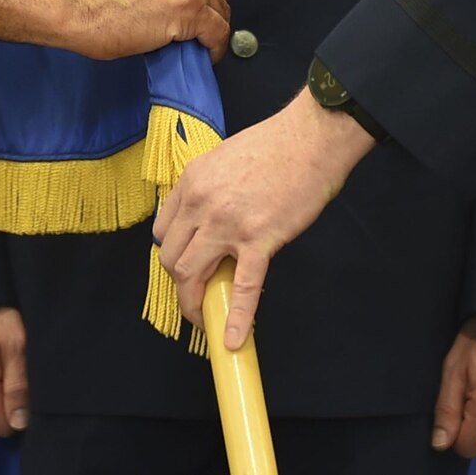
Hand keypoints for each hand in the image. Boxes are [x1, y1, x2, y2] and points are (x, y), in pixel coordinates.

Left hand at [153, 89, 375, 349]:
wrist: (311, 137)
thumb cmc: (274, 144)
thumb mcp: (223, 159)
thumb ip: (208, 189)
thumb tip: (206, 219)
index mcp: (191, 182)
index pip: (164, 231)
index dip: (173, 253)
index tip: (186, 265)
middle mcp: (201, 203)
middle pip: (172, 258)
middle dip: (180, 283)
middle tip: (195, 296)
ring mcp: (229, 223)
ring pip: (192, 274)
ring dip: (193, 303)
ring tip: (204, 317)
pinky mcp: (260, 238)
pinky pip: (244, 286)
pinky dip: (237, 317)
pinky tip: (233, 338)